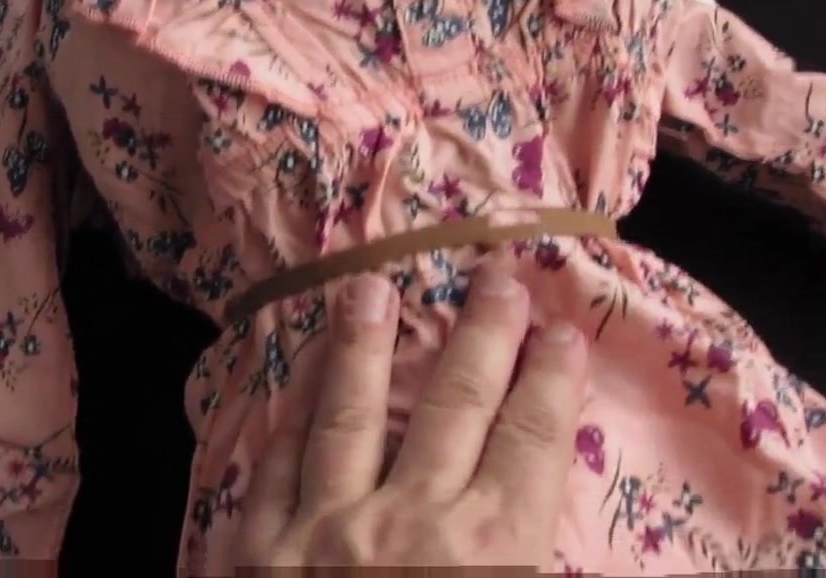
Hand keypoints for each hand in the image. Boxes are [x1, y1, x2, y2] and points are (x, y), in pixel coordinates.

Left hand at [235, 261, 587, 573]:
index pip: (532, 442)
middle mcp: (409, 520)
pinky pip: (279, 461)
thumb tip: (538, 502)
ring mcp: (327, 527)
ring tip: (370, 286)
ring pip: (351, 413)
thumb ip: (528, 552)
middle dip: (481, 335)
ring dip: (365, 345)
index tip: (562, 330)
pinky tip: (300, 369)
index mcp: (490, 549)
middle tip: (495, 275)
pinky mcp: (262, 548)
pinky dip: (292, 410)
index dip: (553, 379)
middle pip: (454, 406)